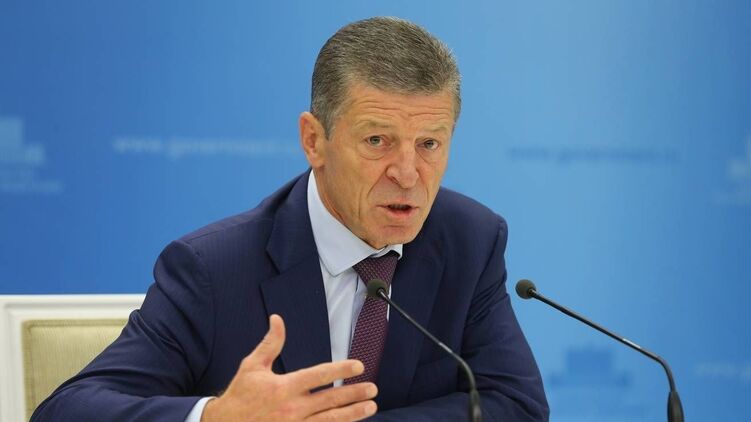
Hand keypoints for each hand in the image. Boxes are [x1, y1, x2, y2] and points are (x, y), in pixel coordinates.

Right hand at [201, 314, 377, 420]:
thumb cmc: (240, 395)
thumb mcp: (252, 366)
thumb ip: (270, 343)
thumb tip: (278, 319)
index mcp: (284, 387)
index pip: (319, 376)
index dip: (341, 370)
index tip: (359, 366)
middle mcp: (293, 408)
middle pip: (331, 400)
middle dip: (355, 394)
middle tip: (373, 389)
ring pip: (331, 420)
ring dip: (353, 414)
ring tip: (371, 407)